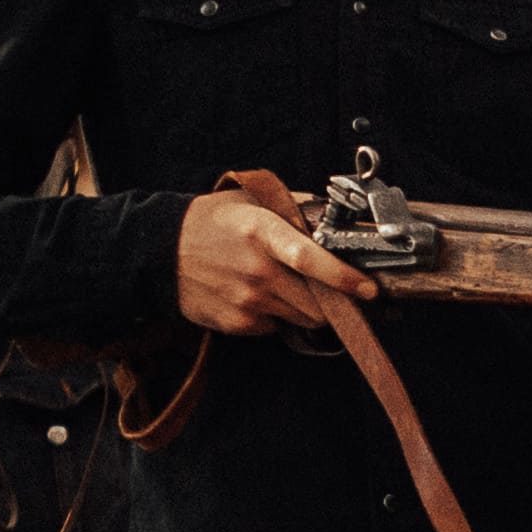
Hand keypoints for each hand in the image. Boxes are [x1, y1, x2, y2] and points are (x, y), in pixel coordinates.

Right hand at [179, 168, 374, 335]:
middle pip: (318, 301)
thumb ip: (298, 210)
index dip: (344, 277)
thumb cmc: (214, 222)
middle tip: (332, 288)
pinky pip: (276, 327)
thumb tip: (339, 222)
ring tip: (285, 284)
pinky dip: (278, 316)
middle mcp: (256, 269)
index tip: (370, 289)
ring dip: (306, 306)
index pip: (309, 259)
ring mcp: (246, 300)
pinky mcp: (237, 323)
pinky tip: (260, 295)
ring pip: (303, 318)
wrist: (161, 251)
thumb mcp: (254, 203)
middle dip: (333, 299)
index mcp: (262, 232)